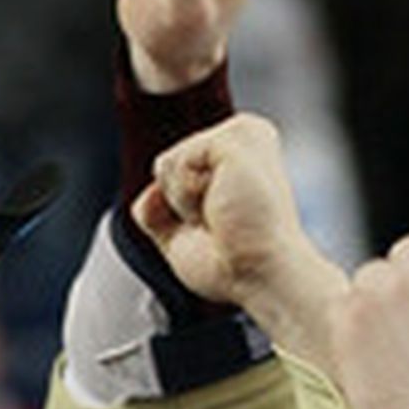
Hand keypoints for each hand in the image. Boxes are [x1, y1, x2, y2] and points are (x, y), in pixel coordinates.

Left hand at [134, 113, 345, 366]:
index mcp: (238, 154)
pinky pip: (176, 161)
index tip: (218, 225)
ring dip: (182, 202)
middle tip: (221, 222)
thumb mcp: (180, 237)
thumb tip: (150, 191)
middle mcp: (245, 135)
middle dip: (177, 204)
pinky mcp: (237, 135)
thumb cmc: (232, 265)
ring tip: (222, 213)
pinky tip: (221, 204)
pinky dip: (185, 194)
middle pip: (164, 165)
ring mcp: (243, 133)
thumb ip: (156, 211)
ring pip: (165, 163)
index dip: (178, 209)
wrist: (258, 276)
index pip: (171, 170)